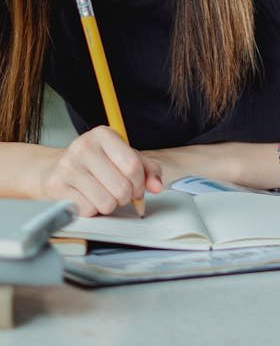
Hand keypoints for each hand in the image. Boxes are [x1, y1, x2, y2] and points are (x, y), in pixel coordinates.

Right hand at [38, 126, 162, 216]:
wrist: (55, 168)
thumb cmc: (96, 163)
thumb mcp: (123, 157)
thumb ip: (147, 169)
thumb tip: (157, 187)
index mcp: (104, 135)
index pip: (133, 165)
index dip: (140, 183)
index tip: (138, 188)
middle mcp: (84, 147)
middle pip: (121, 187)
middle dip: (126, 197)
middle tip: (119, 193)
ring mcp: (68, 167)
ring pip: (106, 203)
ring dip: (109, 205)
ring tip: (102, 194)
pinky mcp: (56, 187)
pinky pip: (88, 211)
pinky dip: (92, 210)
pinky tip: (87, 198)